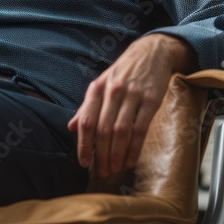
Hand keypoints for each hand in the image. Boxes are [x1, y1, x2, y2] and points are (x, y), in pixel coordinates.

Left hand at [66, 33, 196, 177]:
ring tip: (114, 169)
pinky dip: (135, 147)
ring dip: (116, 154)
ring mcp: (132, 95)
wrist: (152, 52)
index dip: (83, 144)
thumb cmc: (123, 72)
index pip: (86, 120)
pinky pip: (141, 128)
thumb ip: (87, 106)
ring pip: (121, 131)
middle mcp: (112, 92)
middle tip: (101, 172)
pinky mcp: (151, 100)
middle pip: (103, 129)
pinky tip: (131, 160)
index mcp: (97, 88)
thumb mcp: (102, 84)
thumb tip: (71, 127)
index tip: (83, 162)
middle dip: (100, 154)